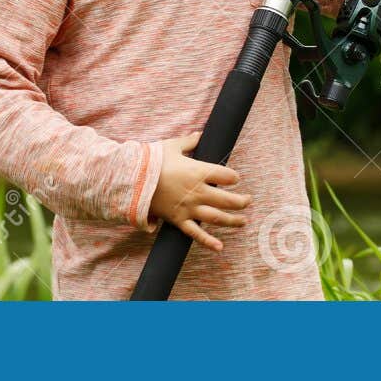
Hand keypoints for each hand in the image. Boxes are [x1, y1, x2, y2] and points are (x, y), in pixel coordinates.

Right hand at [147, 132, 250, 250]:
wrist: (131, 180)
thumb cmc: (152, 160)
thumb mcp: (172, 146)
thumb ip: (189, 141)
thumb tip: (200, 133)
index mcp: (198, 171)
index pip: (226, 175)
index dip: (234, 177)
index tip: (236, 178)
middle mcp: (197, 191)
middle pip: (227, 199)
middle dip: (241, 201)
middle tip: (248, 201)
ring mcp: (189, 208)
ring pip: (217, 217)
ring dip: (233, 221)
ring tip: (243, 221)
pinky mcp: (179, 220)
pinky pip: (196, 234)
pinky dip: (208, 242)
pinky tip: (220, 247)